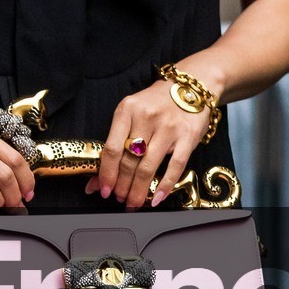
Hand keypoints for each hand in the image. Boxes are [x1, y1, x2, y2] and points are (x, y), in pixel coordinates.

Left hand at [88, 78, 212, 209]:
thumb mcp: (131, 114)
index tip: (104, 190)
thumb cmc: (156, 104)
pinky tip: (156, 198)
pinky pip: (175, 166)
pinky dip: (164, 186)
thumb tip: (97, 180)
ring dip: (138, 190)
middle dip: (122, 185)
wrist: (191, 87)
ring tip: (133, 202)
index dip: (106, 174)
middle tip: (120, 199)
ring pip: (148, 167)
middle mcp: (147, 117)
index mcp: (127, 110)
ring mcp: (168, 127)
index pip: (111, 148)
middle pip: (129, 160)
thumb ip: (116, 143)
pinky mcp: (187, 136)